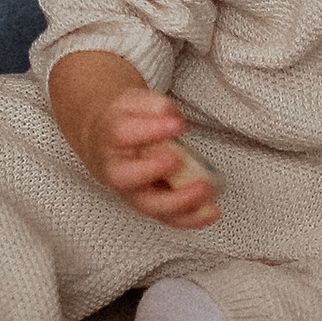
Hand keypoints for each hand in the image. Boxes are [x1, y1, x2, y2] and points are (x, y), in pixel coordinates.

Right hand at [76, 82, 219, 225]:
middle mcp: (118, 170)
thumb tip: (171, 116)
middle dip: (153, 171)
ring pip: (150, 205)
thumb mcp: (135, 102)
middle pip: (129, 178)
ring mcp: (134, 192)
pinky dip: (191, 218)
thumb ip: (153, 106)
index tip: (176, 125)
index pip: (123, 134)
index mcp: (111, 139)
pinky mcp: (151, 205)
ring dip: (179, 203)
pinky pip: (168, 217)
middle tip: (177, 161)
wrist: (108, 144)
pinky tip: (212, 211)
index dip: (150, 130)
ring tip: (205, 190)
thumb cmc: (126, 122)